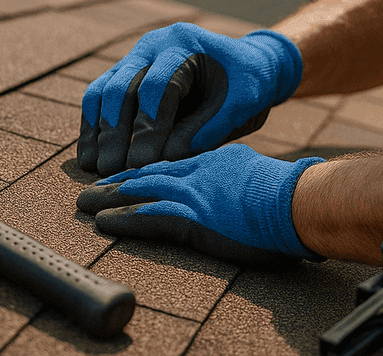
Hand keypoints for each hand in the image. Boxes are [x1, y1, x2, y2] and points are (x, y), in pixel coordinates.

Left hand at [76, 144, 323, 263]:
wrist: (298, 201)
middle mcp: (199, 172)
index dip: (145, 169)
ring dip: (109, 199)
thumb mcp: (259, 175)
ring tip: (84, 204)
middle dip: (118, 181)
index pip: (172, 161)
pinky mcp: (192, 219)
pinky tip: (104, 223)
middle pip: (148, 173)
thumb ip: (243, 178)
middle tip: (92, 186)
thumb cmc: (291, 193)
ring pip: (141, 192)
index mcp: (215, 160)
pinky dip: (123, 220)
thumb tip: (244, 190)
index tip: (126, 173)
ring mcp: (194, 194)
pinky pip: (148, 218)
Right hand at [77, 23, 302, 175]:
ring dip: (98, 131)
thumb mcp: (240, 106)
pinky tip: (90, 156)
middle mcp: (153, 45)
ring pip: (104, 91)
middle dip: (116, 133)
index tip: (142, 165)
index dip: (148, 128)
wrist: (249, 66)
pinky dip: (93, 126)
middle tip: (113, 171)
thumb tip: (164, 160)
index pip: (156, 88)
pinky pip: (100, 97)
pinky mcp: (127, 74)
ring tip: (95, 167)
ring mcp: (136, 57)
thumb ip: (205, 130)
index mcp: (183, 44)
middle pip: (122, 87)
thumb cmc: (248, 86)